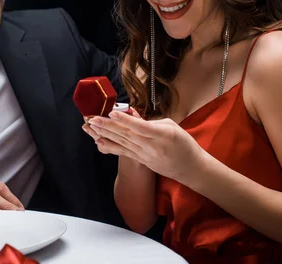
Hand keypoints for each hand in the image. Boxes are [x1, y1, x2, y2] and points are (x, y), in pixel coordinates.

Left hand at [83, 110, 204, 182]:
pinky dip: (110, 147)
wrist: (190, 168)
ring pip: (122, 143)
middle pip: (127, 135)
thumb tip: (133, 116)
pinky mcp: (141, 161)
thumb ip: (152, 121)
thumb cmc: (184, 144)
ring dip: (105, 134)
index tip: (112, 112)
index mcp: (163, 135)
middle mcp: (151, 147)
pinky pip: (123, 152)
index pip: (141, 127)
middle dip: (108, 126)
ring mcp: (145, 156)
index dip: (125, 120)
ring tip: (91, 127)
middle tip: (92, 118)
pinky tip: (99, 142)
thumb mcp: (173, 127)